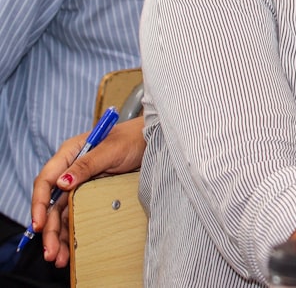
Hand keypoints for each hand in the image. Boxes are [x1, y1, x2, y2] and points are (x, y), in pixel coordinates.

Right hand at [31, 116, 145, 266]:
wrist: (155, 140)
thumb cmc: (133, 138)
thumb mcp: (111, 150)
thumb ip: (86, 165)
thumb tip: (61, 183)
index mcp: (70, 154)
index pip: (46, 180)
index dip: (39, 204)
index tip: (39, 225)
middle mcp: (71, 170)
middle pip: (52, 203)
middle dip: (49, 229)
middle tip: (50, 252)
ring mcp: (81, 184)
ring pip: (62, 213)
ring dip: (59, 235)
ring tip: (58, 258)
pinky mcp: (92, 194)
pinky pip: (77, 214)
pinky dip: (72, 231)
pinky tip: (70, 248)